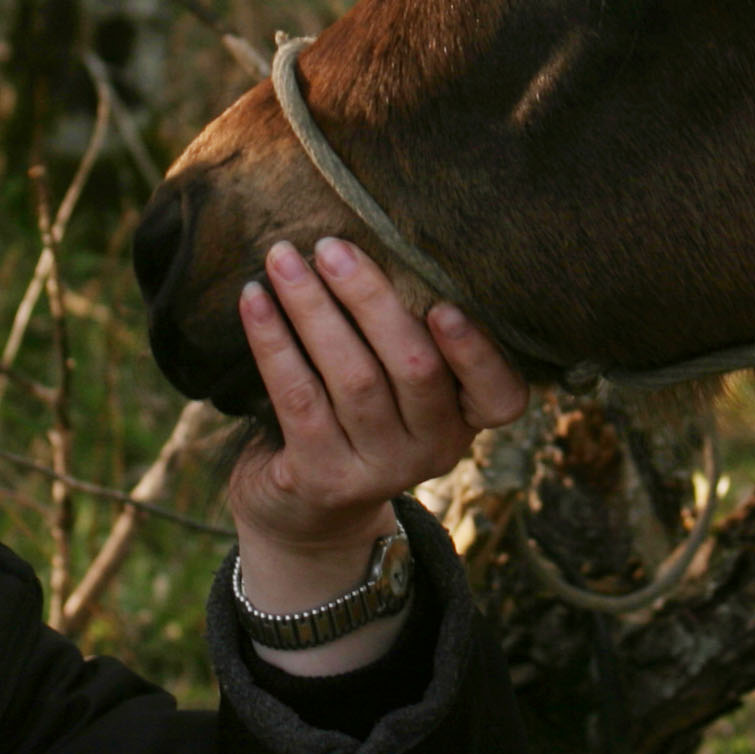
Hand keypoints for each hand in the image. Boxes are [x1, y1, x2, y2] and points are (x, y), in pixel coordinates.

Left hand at [224, 238, 527, 667]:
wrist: (305, 514)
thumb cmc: (355, 419)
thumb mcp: (399, 388)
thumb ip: (406, 335)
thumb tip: (367, 240)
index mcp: (465, 419)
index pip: (501, 396)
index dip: (478, 352)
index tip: (445, 305)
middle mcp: (434, 451)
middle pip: (414, 366)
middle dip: (369, 298)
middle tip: (330, 246)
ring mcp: (379, 470)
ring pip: (352, 376)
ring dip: (312, 309)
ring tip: (282, 260)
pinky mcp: (322, 478)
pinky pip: (297, 397)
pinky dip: (273, 341)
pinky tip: (253, 300)